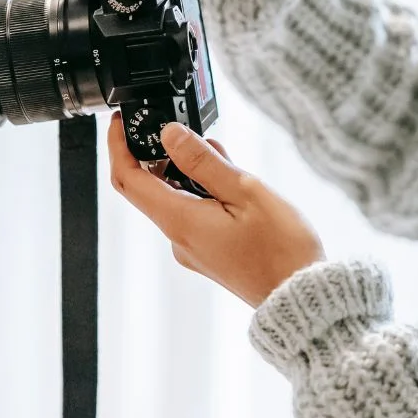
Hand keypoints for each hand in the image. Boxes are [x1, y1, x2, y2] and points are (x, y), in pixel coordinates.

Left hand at [106, 113, 324, 307]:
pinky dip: (203, 192)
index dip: (118, 146)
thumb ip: (204, 162)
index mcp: (180, 221)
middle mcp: (178, 238)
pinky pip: (193, 215)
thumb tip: (170, 135)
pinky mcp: (208, 254)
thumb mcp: (245, 191)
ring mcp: (192, 249)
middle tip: (186, 131)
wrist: (299, 295)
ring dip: (190, 173)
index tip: (119, 122)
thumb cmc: (281, 249)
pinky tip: (231, 183)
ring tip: (225, 158)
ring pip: (176, 199)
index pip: (128, 179)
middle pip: (150, 188)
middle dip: (161, 155)